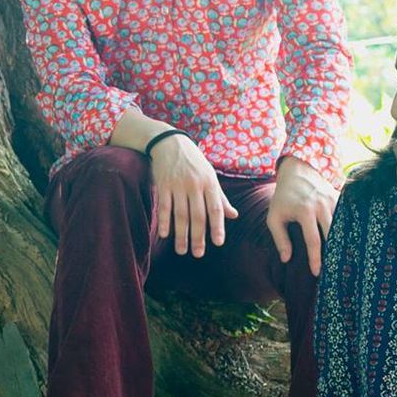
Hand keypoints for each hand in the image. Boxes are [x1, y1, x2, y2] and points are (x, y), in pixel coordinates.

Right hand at [149, 133, 236, 256]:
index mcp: (210, 183)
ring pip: (181, 214)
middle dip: (198, 237)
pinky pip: (164, 206)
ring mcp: (178, 185)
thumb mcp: (210, 176)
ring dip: (181, 234)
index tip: (218, 243)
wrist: (170, 142)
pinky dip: (164, 221)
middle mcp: (195, 185)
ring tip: (181, 250)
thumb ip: (220, 197)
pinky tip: (165, 235)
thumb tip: (233, 216)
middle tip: (198, 254)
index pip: (215, 208)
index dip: (217, 226)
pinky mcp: (163, 184)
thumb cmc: (193, 162)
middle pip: (197, 215)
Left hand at [267, 157, 337, 275]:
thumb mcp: (274, 217)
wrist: (298, 172)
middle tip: (335, 271)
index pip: (313, 240)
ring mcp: (333, 201)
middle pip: (332, 235)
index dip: (316, 258)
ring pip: (342, 227)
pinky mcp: (340, 198)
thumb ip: (279, 238)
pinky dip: (348, 230)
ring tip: (343, 261)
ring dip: (343, 243)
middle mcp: (322, 206)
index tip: (317, 273)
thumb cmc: (283, 198)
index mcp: (304, 211)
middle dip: (334, 253)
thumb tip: (286, 259)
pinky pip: (347, 217)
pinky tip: (349, 243)